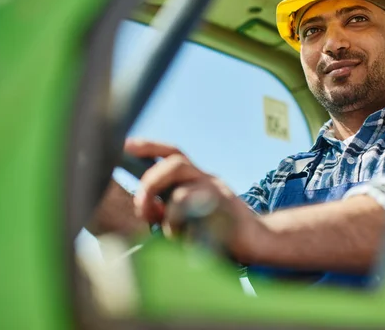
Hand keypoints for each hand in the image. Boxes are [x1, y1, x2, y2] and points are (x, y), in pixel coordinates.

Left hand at [124, 138, 263, 261]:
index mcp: (197, 178)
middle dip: (150, 182)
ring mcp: (219, 192)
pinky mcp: (226, 210)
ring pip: (182, 191)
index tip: (127, 145)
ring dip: (168, 215)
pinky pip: (196, 216)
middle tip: (142, 206)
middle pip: (175, 163)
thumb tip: (147, 207)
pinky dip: (184, 228)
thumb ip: (169, 208)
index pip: (173, 153)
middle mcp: (208, 179)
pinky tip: (186, 239)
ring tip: (169, 231)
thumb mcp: (189, 215)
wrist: (258, 240)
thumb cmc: (220, 231)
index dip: (150, 146)